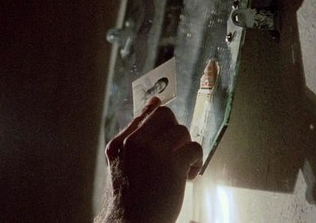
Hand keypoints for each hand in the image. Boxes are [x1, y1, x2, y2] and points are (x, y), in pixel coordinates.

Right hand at [100, 97, 202, 222]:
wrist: (130, 221)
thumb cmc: (127, 199)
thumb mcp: (121, 166)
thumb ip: (133, 140)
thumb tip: (153, 104)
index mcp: (119, 144)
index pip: (143, 115)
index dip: (157, 113)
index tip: (162, 110)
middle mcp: (134, 143)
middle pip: (165, 115)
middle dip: (175, 131)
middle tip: (174, 149)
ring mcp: (153, 152)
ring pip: (182, 131)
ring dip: (186, 148)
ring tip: (180, 167)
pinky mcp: (172, 165)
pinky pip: (194, 148)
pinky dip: (196, 161)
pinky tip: (187, 175)